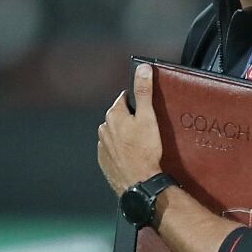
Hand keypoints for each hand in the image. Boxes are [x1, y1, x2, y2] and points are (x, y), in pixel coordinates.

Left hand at [97, 64, 162, 196]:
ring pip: (114, 133)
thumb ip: (144, 92)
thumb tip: (143, 69)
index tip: (144, 109)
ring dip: (124, 135)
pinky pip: (112, 149)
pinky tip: (133, 155)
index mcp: (114, 115)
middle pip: (119, 116)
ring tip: (140, 144)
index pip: (124, 99)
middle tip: (146, 128)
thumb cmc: (144, 151)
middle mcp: (104, 128)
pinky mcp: (104, 160)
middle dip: (130, 119)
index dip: (136, 103)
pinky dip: (120, 149)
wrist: (138, 182)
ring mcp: (103, 146)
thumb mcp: (148, 117)